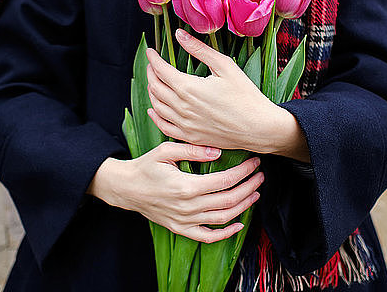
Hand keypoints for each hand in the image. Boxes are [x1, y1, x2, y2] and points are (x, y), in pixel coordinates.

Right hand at [88, 141, 264, 242]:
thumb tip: (218, 151)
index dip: (243, 171)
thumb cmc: (146, 166)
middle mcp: (188, 206)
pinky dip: (226, 234)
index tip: (254, 162)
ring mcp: (185, 220)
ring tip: (255, 192)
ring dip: (244, 206)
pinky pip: (208, 236)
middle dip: (249, 186)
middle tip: (260, 175)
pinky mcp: (181, 229)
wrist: (126, 188)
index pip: (224, 180)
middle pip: (228, 199)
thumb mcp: (165, 150)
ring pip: (223, 218)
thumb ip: (192, 149)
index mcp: (186, 186)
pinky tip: (239, 223)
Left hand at [145, 28, 308, 159]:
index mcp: (188, 88)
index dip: (153, 59)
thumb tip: (179, 34)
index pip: (161, 70)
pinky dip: (155, 116)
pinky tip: (153, 110)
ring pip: (157, 106)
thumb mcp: (225, 66)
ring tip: (153, 82)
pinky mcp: (191, 137)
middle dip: (150, 73)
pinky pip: (165, 127)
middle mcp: (182, 107)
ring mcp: (185, 124)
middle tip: (152, 65)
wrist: (259, 127)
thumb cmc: (246, 95)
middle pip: (156, 87)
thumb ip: (199, 49)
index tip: (151, 52)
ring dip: (152, 92)